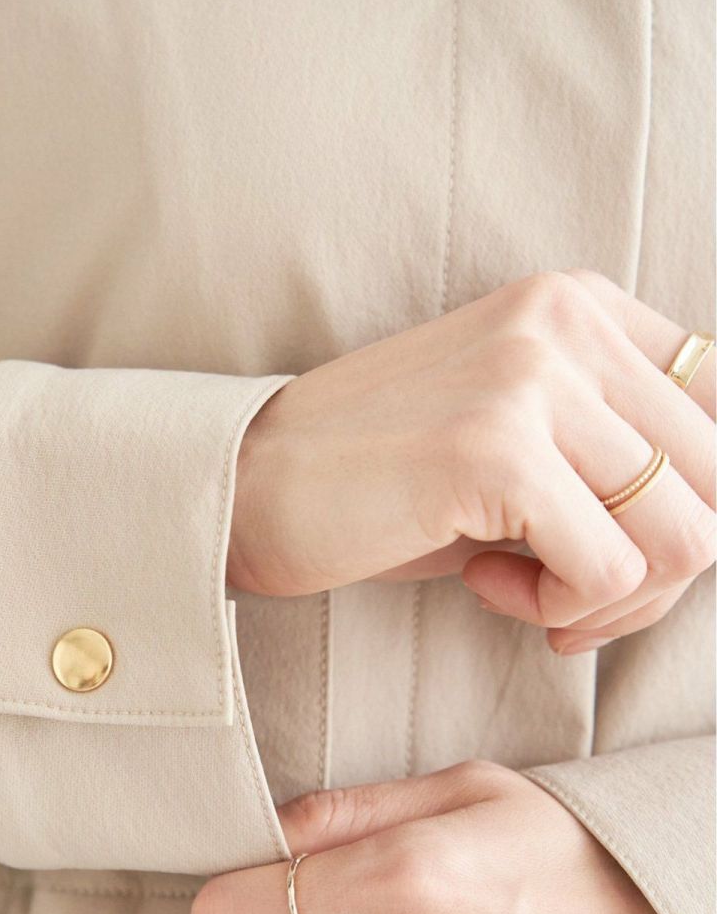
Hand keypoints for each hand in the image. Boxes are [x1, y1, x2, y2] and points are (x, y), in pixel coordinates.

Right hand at [228, 269, 715, 651]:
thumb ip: (609, 455)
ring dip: (610, 598)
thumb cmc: (373, 482)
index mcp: (580, 305)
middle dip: (654, 575)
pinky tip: (483, 584)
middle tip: (565, 598)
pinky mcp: (494, 450)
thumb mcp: (511, 439)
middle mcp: (567, 322)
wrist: (242, 487)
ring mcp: (531, 378)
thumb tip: (709, 534)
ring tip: (521, 589)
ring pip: (685, 536)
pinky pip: (609, 571)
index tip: (610, 557)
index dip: (686, 513)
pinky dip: (558, 608)